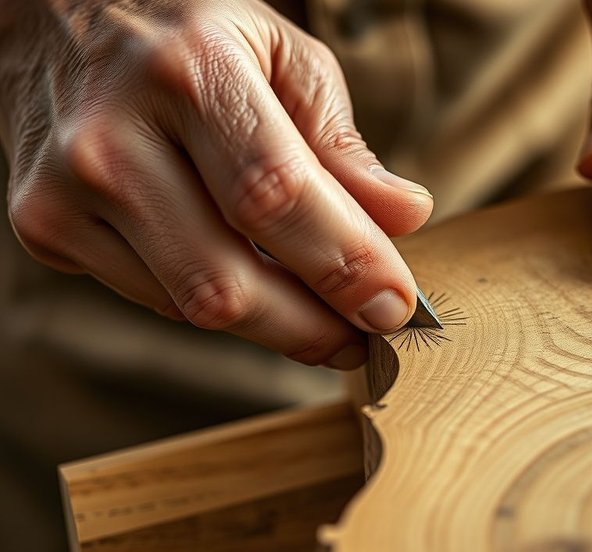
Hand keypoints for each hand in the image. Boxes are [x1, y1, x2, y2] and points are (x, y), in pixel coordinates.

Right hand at [0, 0, 432, 368]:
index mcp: (187, 72)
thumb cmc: (190, 33)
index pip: (276, 196)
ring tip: (317, 313)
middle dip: (310, 328)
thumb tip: (404, 217)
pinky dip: (216, 301)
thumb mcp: (283, 58)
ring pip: (191, 305)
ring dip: (271, 324)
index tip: (394, 308)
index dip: (343, 264)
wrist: (61, 14)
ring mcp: (65, 192)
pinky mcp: (46, 229)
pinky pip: (156, 299)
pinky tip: (246, 279)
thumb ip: (341, 145)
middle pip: (225, 281)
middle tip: (364, 338)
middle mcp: (112, 138)